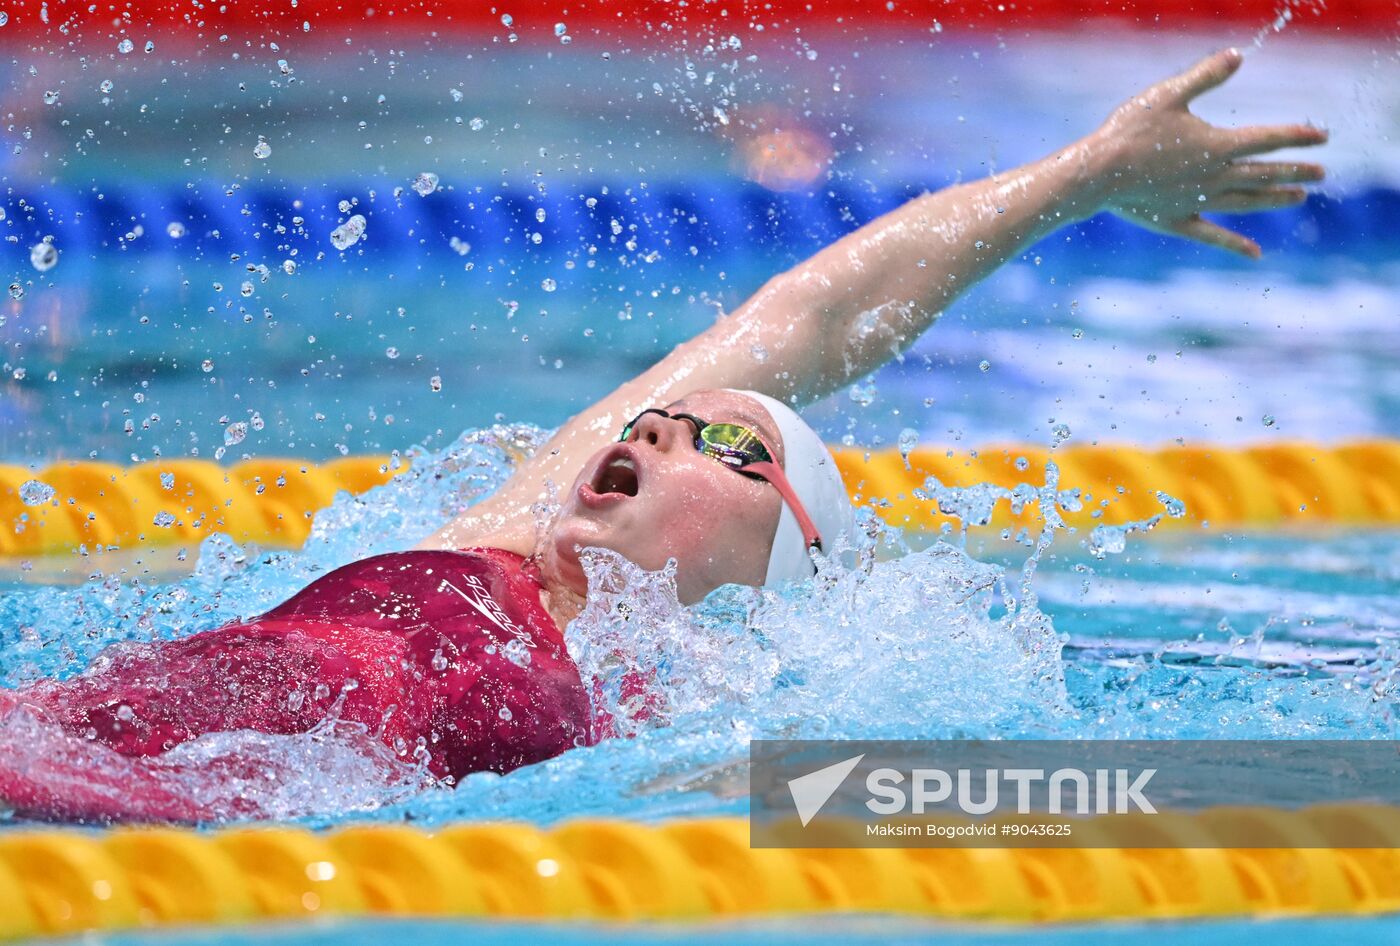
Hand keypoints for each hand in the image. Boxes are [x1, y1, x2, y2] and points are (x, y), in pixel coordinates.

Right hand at [1087, 48, 1326, 258]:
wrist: (1098, 174)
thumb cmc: (1130, 131)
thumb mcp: (1169, 94)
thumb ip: (1206, 75)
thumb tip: (1238, 56)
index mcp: (1216, 145)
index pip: (1267, 139)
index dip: (1297, 136)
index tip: (1322, 137)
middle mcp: (1214, 176)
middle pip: (1263, 173)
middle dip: (1295, 171)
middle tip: (1321, 174)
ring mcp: (1197, 202)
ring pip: (1246, 201)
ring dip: (1275, 199)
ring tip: (1298, 198)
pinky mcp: (1177, 221)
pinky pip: (1213, 235)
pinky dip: (1235, 244)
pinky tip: (1255, 253)